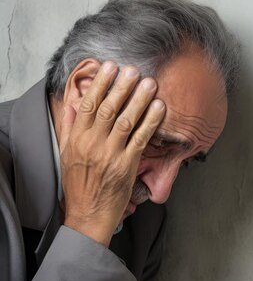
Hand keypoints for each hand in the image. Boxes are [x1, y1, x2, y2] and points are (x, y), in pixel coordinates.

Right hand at [60, 62, 164, 245]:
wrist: (88, 214)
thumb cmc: (79, 183)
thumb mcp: (66, 153)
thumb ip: (69, 127)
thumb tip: (73, 104)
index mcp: (77, 138)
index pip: (88, 105)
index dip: (100, 84)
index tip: (110, 67)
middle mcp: (93, 144)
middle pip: (109, 108)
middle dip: (122, 86)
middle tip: (134, 69)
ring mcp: (111, 154)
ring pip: (126, 120)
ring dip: (140, 100)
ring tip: (150, 83)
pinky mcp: (127, 165)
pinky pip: (141, 139)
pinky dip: (150, 121)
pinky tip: (159, 108)